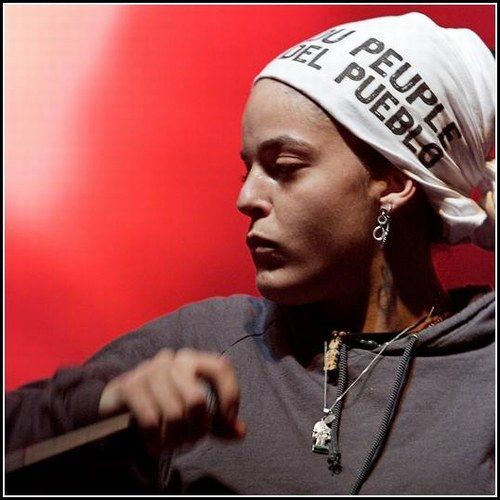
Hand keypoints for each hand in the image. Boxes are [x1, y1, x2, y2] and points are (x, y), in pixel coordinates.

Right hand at [98, 348, 245, 453]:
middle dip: (198, 429)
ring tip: (173, 445)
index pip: (221, 367)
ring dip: (176, 438)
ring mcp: (150, 370)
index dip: (229, 395)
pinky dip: (156, 440)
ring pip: (174, 413)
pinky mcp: (130, 385)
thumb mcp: (195, 414)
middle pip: (197, 399)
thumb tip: (240, 432)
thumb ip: (219, 422)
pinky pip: (151, 420)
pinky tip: (155, 447)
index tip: (228, 421)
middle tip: (192, 441)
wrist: (120, 403)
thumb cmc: (165, 405)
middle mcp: (174, 360)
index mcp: (193, 360)